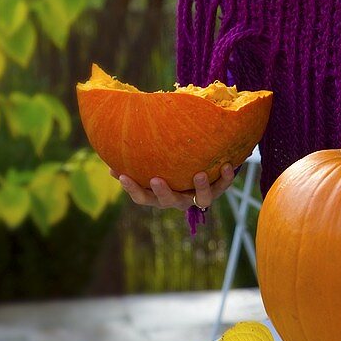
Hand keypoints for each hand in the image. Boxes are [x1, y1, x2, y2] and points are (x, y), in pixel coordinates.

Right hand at [109, 164, 234, 210]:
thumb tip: (112, 139)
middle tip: (156, 179)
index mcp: (160, 194)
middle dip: (162, 192)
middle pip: (168, 201)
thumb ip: (140, 156)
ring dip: (200, 187)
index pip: (142, 197)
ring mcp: (198, 196)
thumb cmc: (171, 165)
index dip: (132, 188)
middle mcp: (178, 199)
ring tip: (200, 174)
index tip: (122, 176)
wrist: (203, 172)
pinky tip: (228, 165)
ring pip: (201, 198)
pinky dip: (226, 177)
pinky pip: (223, 186)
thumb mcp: (155, 162)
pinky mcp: (217, 189)